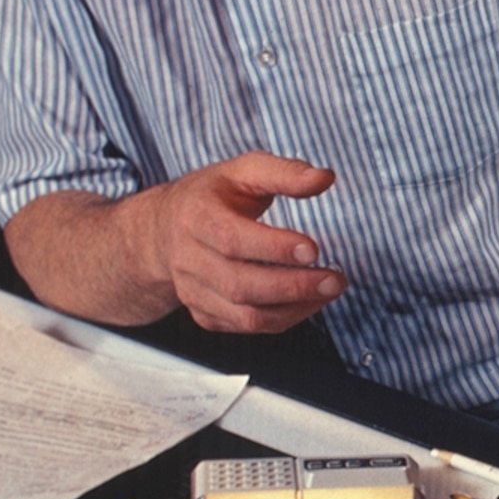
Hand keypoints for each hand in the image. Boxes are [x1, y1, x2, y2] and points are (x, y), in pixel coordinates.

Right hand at [145, 155, 344, 334]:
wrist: (164, 229)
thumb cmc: (211, 197)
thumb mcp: (243, 171)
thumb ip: (284, 173)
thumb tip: (323, 178)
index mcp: (196, 216)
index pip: (232, 239)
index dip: (273, 248)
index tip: (312, 250)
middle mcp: (188, 258)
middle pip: (240, 284)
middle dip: (293, 286)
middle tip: (334, 279)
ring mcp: (194, 291)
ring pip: (244, 314)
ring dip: (293, 308)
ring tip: (328, 292)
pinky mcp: (204, 313)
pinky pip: (245, 327)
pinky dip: (282, 320)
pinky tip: (307, 302)